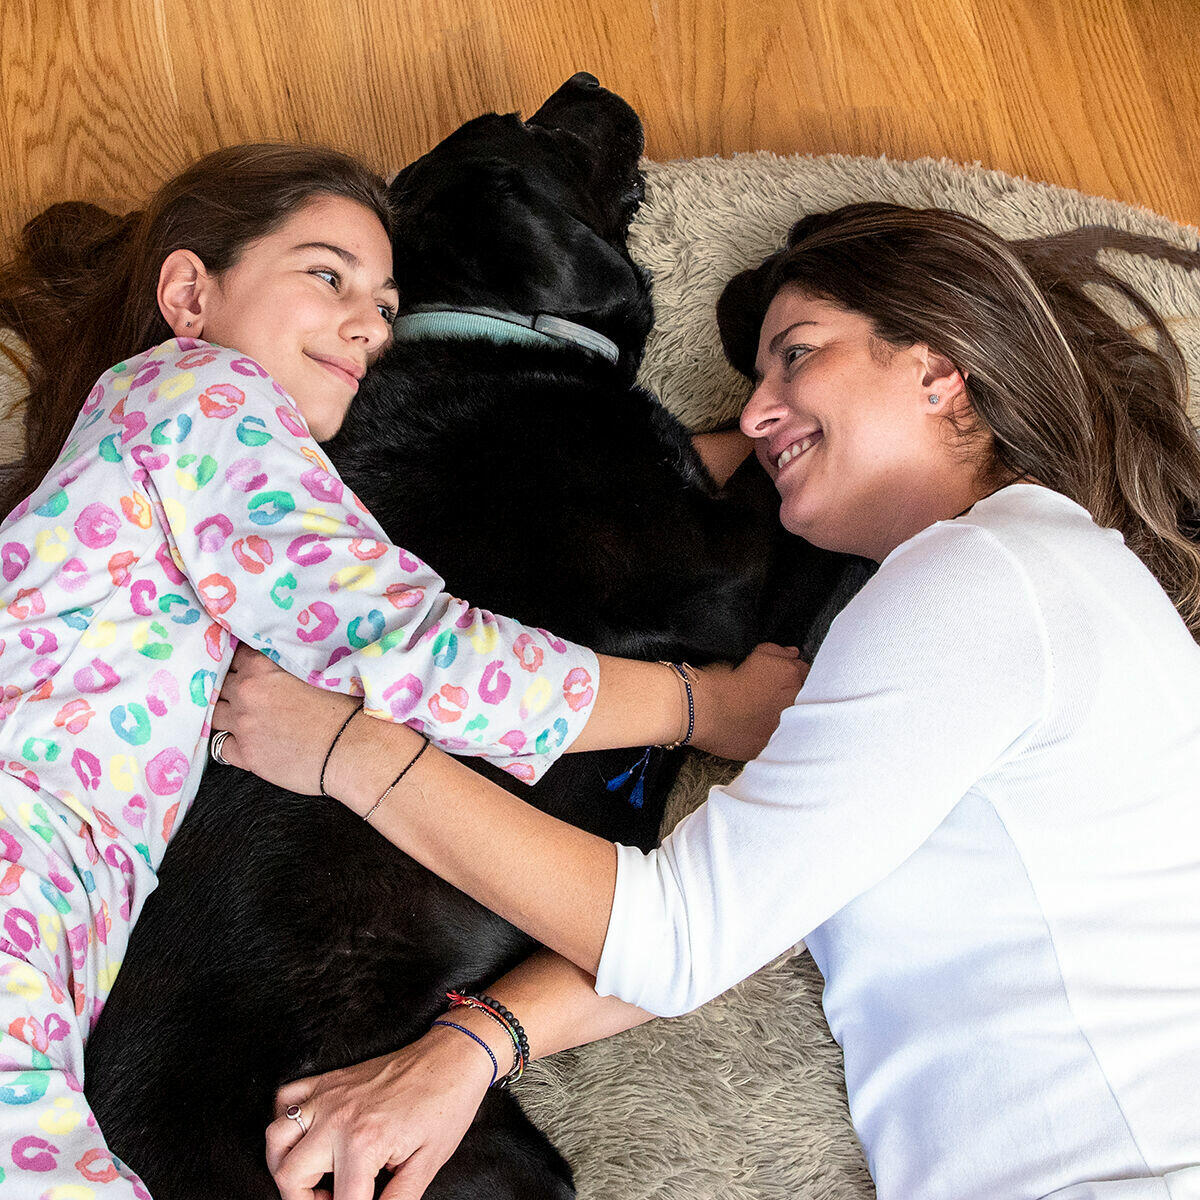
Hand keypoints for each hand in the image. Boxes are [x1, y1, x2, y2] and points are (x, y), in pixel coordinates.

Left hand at [212, 643, 358, 793]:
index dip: (241, 661)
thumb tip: (279, 660)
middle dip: (230, 685)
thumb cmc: (346, 707)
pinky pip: (219, 746)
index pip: (234, 653)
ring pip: (215, 713)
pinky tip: (244, 740)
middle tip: (247, 692)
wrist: (352, 747)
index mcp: (262, 666)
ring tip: (243, 716)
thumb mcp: (315, 669)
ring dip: (226, 712)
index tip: (246, 666)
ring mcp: (242, 724)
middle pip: (219, 682)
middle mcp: (245, 691)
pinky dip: (229, 742)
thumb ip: (287, 661)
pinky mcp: (245, 754)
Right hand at [265, 1026, 493, 1199]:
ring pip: (275, 1137)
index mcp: (363, 1142)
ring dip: (286, 1165)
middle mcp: (338, 1117)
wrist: (454, 1057)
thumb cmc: (447, 1106)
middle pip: (289, 1176)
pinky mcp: (330, 1079)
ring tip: (315, 1176)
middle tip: (336, 1199)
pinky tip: (309, 1136)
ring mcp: (329, 1094)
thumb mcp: (428, 1164)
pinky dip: (286, 1120)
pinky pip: (286, 1097)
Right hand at [689, 642, 808, 759]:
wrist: (704, 710)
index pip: (804, 672)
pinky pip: (775, 739)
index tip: (778, 677)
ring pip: (791, 718)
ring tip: (758, 712)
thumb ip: (778, 651)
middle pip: (801, 696)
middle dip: (789, 694)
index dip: (789, 674)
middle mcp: (794, 702)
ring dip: (781, 714)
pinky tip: (753, 727)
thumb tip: (792, 653)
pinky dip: (768, 732)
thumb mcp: (754, 654)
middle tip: (766, 694)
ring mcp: (784, 726)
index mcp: (792, 676)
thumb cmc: (724, 679)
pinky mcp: (770, 745)